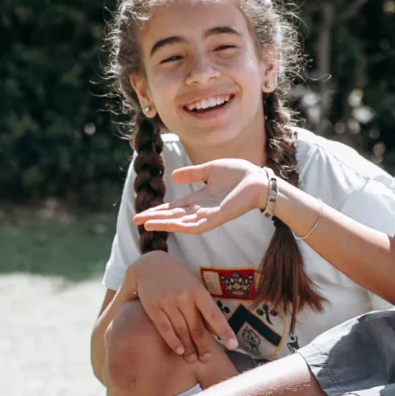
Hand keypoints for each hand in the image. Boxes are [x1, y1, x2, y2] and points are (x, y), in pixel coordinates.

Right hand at [123, 250, 235, 358]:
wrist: (150, 264)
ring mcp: (168, 301)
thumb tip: (216, 332)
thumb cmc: (177, 279)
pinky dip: (172, 341)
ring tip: (192, 358)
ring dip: (188, 347)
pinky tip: (178, 350)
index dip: (225, 331)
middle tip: (206, 358)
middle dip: (203, 345)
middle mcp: (184, 296)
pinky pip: (164, 328)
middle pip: (196, 327)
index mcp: (198, 291)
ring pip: (181, 330)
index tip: (233, 346)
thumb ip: (204, 309)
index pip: (214, 315)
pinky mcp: (153, 306)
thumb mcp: (194, 288)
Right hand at [133, 160, 271, 234]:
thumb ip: (193, 173)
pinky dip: (181, 226)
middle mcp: (201, 210)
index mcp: (199, 199)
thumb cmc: (239, 174)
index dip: (158, 211)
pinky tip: (169, 225)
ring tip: (147, 224)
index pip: (174, 208)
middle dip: (155, 219)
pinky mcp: (217, 218)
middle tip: (136, 221)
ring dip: (164, 224)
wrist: (258, 180)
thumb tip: (173, 176)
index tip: (142, 214)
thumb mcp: (210, 170)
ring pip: (181, 223)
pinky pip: (196, 225)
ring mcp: (208, 216)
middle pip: (173, 217)